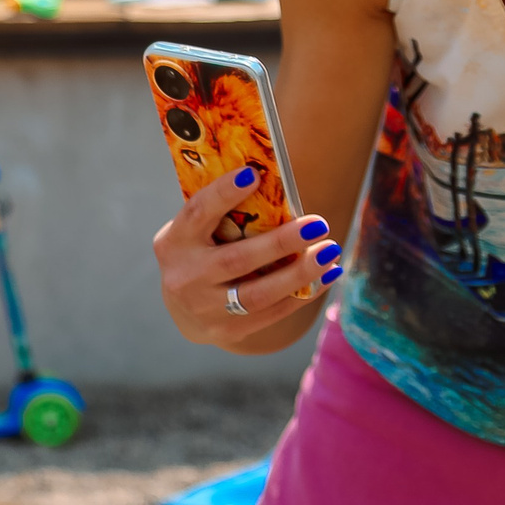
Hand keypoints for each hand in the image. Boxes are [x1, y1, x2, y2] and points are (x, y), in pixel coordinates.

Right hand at [152, 164, 339, 347]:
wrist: (185, 310)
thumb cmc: (203, 253)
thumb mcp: (198, 232)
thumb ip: (224, 214)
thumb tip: (274, 183)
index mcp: (174, 243)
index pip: (197, 214)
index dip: (222, 194)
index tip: (253, 175)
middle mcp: (184, 278)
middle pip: (235, 260)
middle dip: (280, 242)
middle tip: (317, 224)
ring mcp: (203, 308)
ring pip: (257, 294)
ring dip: (299, 273)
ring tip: (330, 251)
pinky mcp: (226, 329)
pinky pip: (272, 313)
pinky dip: (304, 293)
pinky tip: (328, 274)